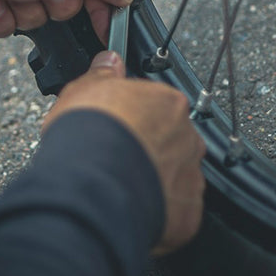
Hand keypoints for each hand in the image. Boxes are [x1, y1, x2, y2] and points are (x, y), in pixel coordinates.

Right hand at [43, 50, 205, 255]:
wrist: (94, 184)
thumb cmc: (90, 134)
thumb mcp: (84, 89)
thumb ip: (102, 74)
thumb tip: (108, 61)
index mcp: (169, 104)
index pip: (158, 108)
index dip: (134, 119)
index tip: (117, 127)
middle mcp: (187, 139)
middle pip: (171, 143)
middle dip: (148, 151)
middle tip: (117, 159)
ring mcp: (190, 177)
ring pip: (176, 178)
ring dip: (155, 182)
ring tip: (121, 188)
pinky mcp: (188, 214)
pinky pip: (176, 213)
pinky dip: (158, 214)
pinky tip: (132, 209)